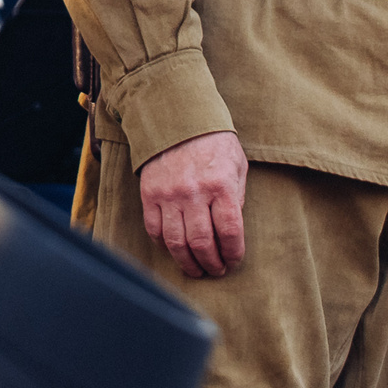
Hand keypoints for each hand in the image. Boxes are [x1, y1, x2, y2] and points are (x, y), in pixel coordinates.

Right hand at [138, 129, 247, 278]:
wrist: (177, 117)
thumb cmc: (213, 142)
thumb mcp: (237, 165)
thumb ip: (236, 197)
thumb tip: (229, 230)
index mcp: (221, 185)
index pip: (230, 232)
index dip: (233, 254)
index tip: (233, 261)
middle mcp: (194, 192)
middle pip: (202, 243)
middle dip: (212, 264)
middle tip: (216, 270)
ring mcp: (169, 194)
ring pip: (176, 242)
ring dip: (188, 263)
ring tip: (196, 269)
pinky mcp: (149, 193)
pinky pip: (154, 229)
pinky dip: (164, 245)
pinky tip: (174, 249)